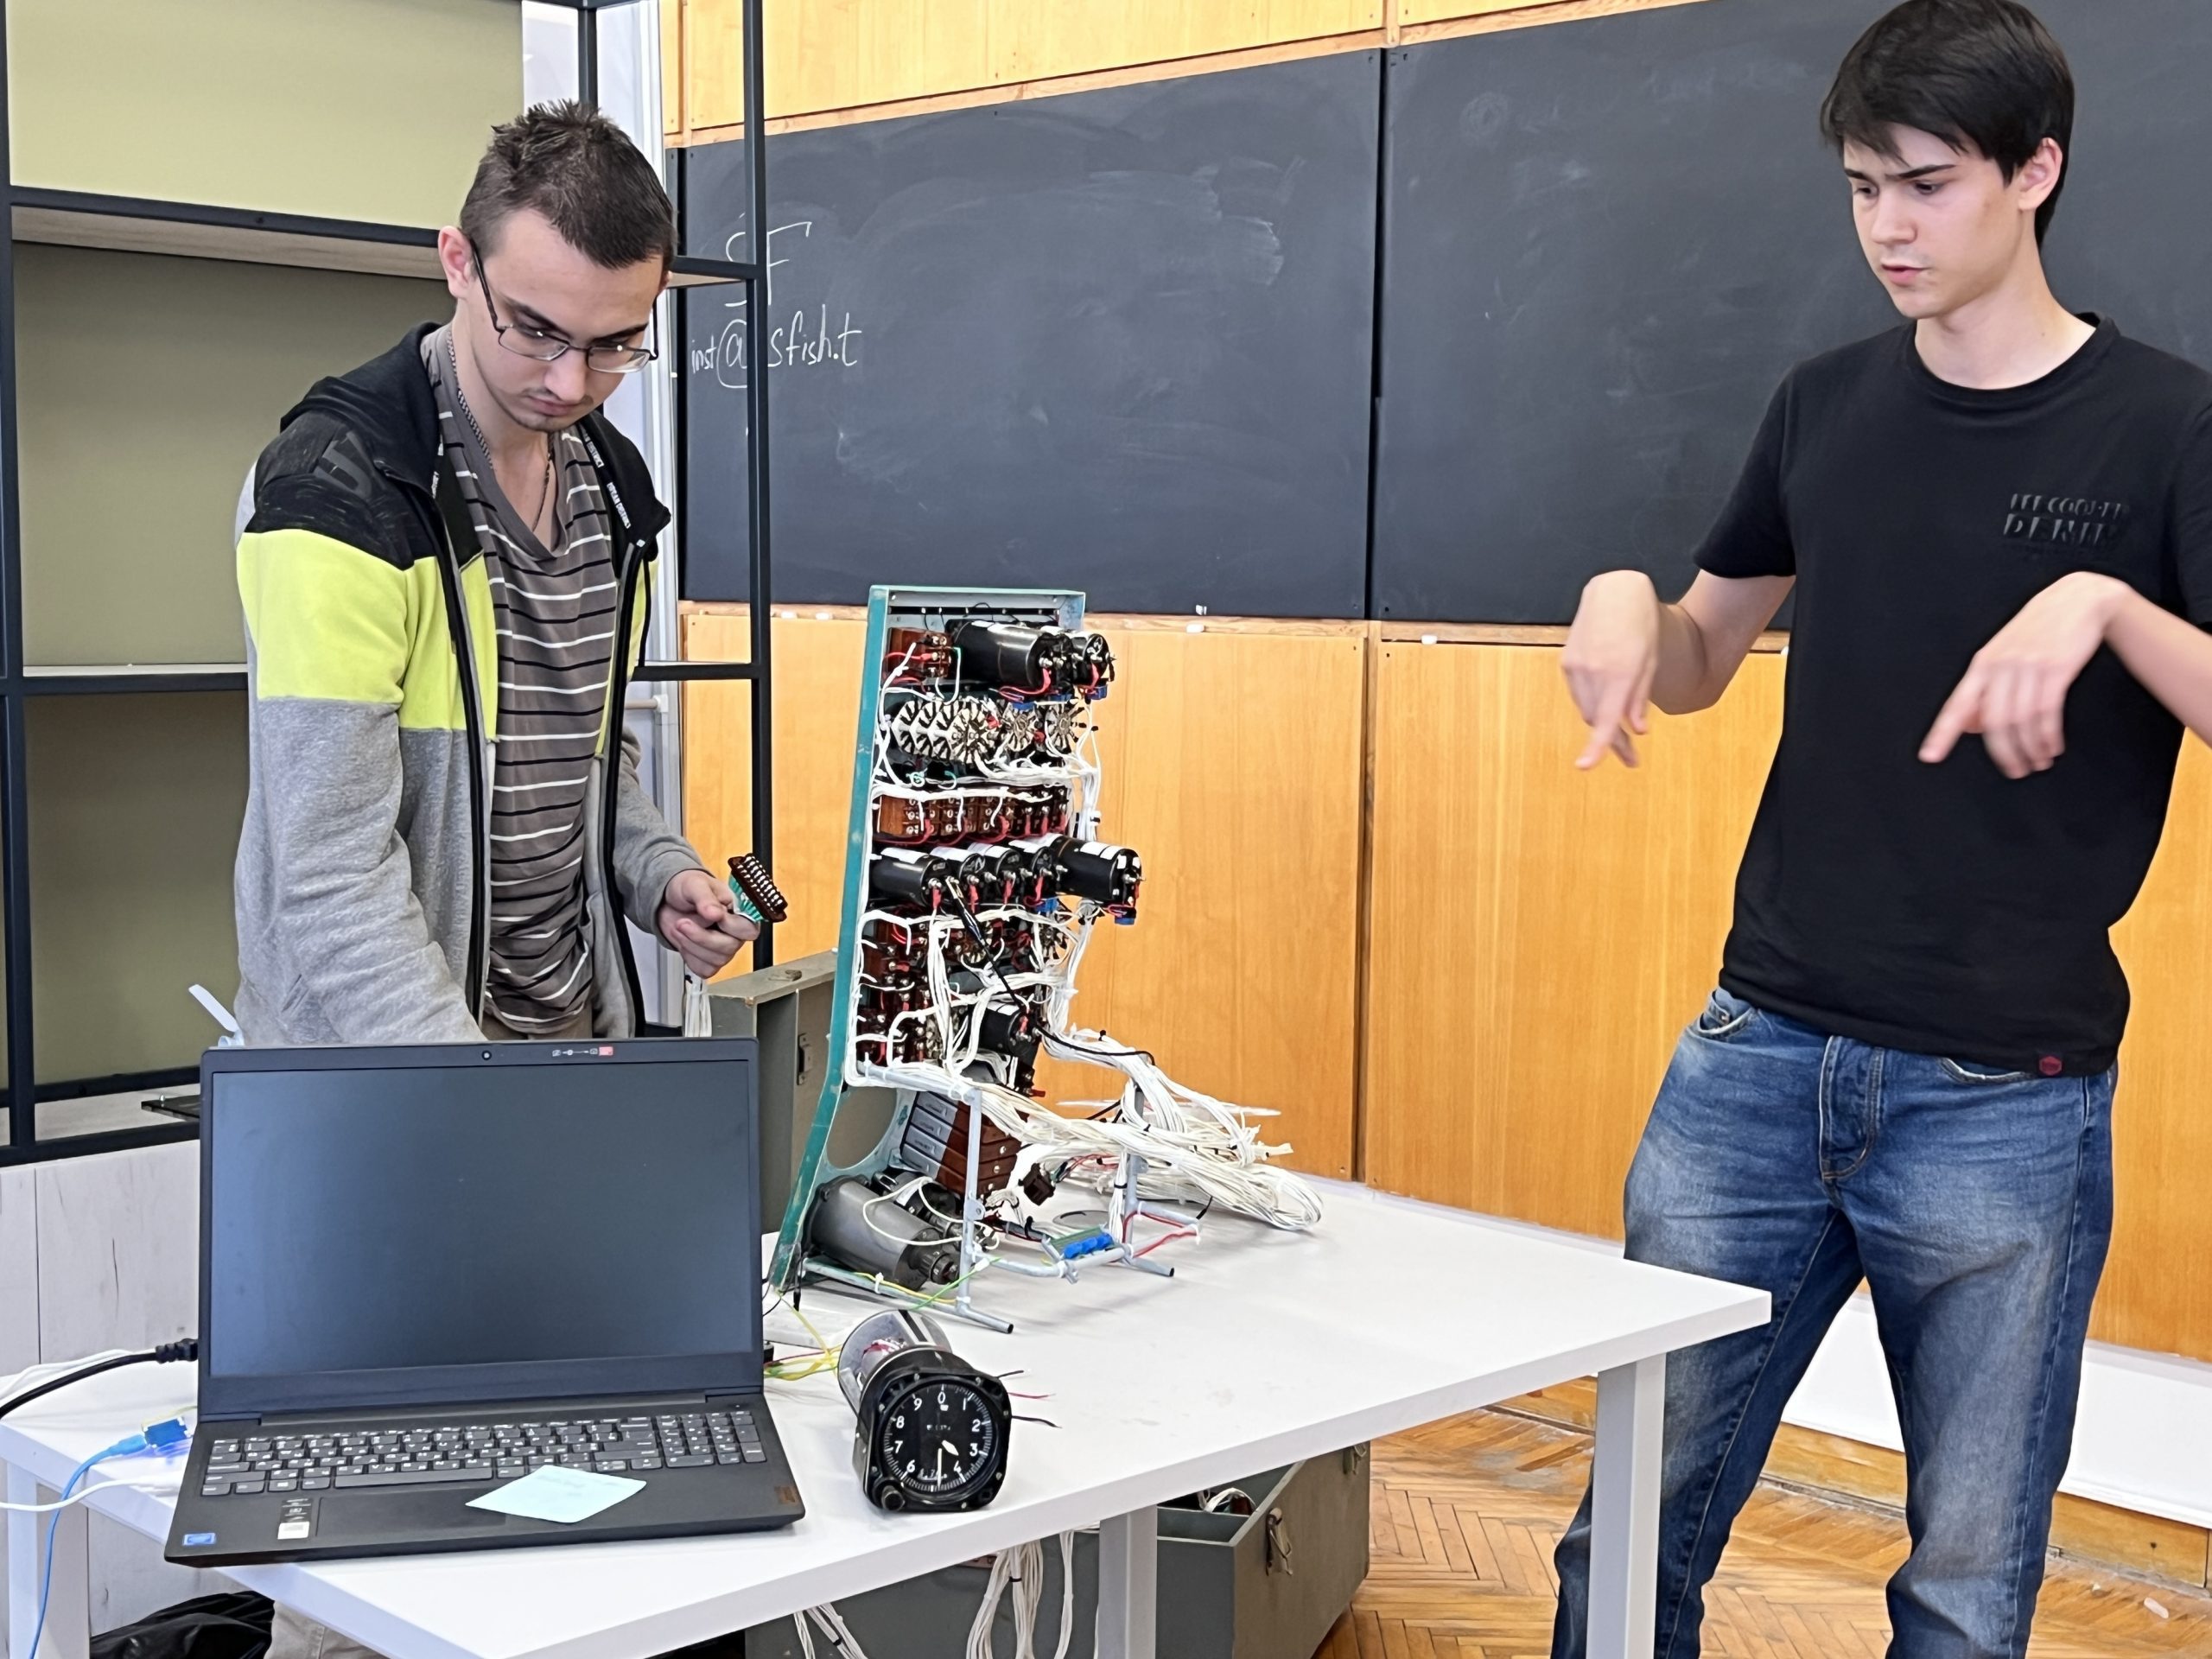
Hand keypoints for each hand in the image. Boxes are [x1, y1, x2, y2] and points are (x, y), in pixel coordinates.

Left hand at [656, 867, 758, 977]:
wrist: (668, 903)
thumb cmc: (687, 889)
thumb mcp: (695, 884)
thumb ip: (706, 898)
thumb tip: (716, 912)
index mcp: (740, 913)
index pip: (748, 929)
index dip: (729, 926)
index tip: (711, 915)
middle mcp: (735, 933)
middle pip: (729, 947)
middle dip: (701, 937)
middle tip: (683, 923)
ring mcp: (723, 949)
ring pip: (715, 960)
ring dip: (691, 945)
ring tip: (680, 927)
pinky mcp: (709, 960)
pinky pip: (704, 969)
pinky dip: (689, 956)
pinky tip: (684, 940)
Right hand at [1561, 570, 1662, 768]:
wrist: (1614, 592)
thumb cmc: (1640, 625)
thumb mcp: (1650, 663)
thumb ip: (1640, 698)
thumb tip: (1637, 730)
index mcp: (1618, 671)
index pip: (1604, 717)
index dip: (1596, 745)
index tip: (1585, 765)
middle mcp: (1592, 670)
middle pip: (1595, 718)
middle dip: (1612, 742)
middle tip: (1631, 758)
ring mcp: (1575, 666)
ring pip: (1586, 708)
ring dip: (1601, 724)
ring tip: (1621, 736)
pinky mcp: (1567, 662)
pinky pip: (1580, 694)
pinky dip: (1592, 704)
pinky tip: (1606, 703)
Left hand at [1921, 572, 2129, 778]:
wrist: (2076, 600)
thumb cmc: (2037, 632)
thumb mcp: (2002, 655)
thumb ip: (1985, 691)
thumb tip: (1971, 728)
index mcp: (1982, 665)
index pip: (1957, 705)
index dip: (1942, 732)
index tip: (1930, 756)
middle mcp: (2000, 666)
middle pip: (1994, 721)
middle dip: (2004, 753)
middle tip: (2015, 771)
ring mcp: (2028, 666)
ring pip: (2022, 720)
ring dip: (2031, 748)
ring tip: (2038, 762)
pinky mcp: (2055, 668)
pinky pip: (2047, 712)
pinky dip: (2048, 735)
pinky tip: (2052, 747)